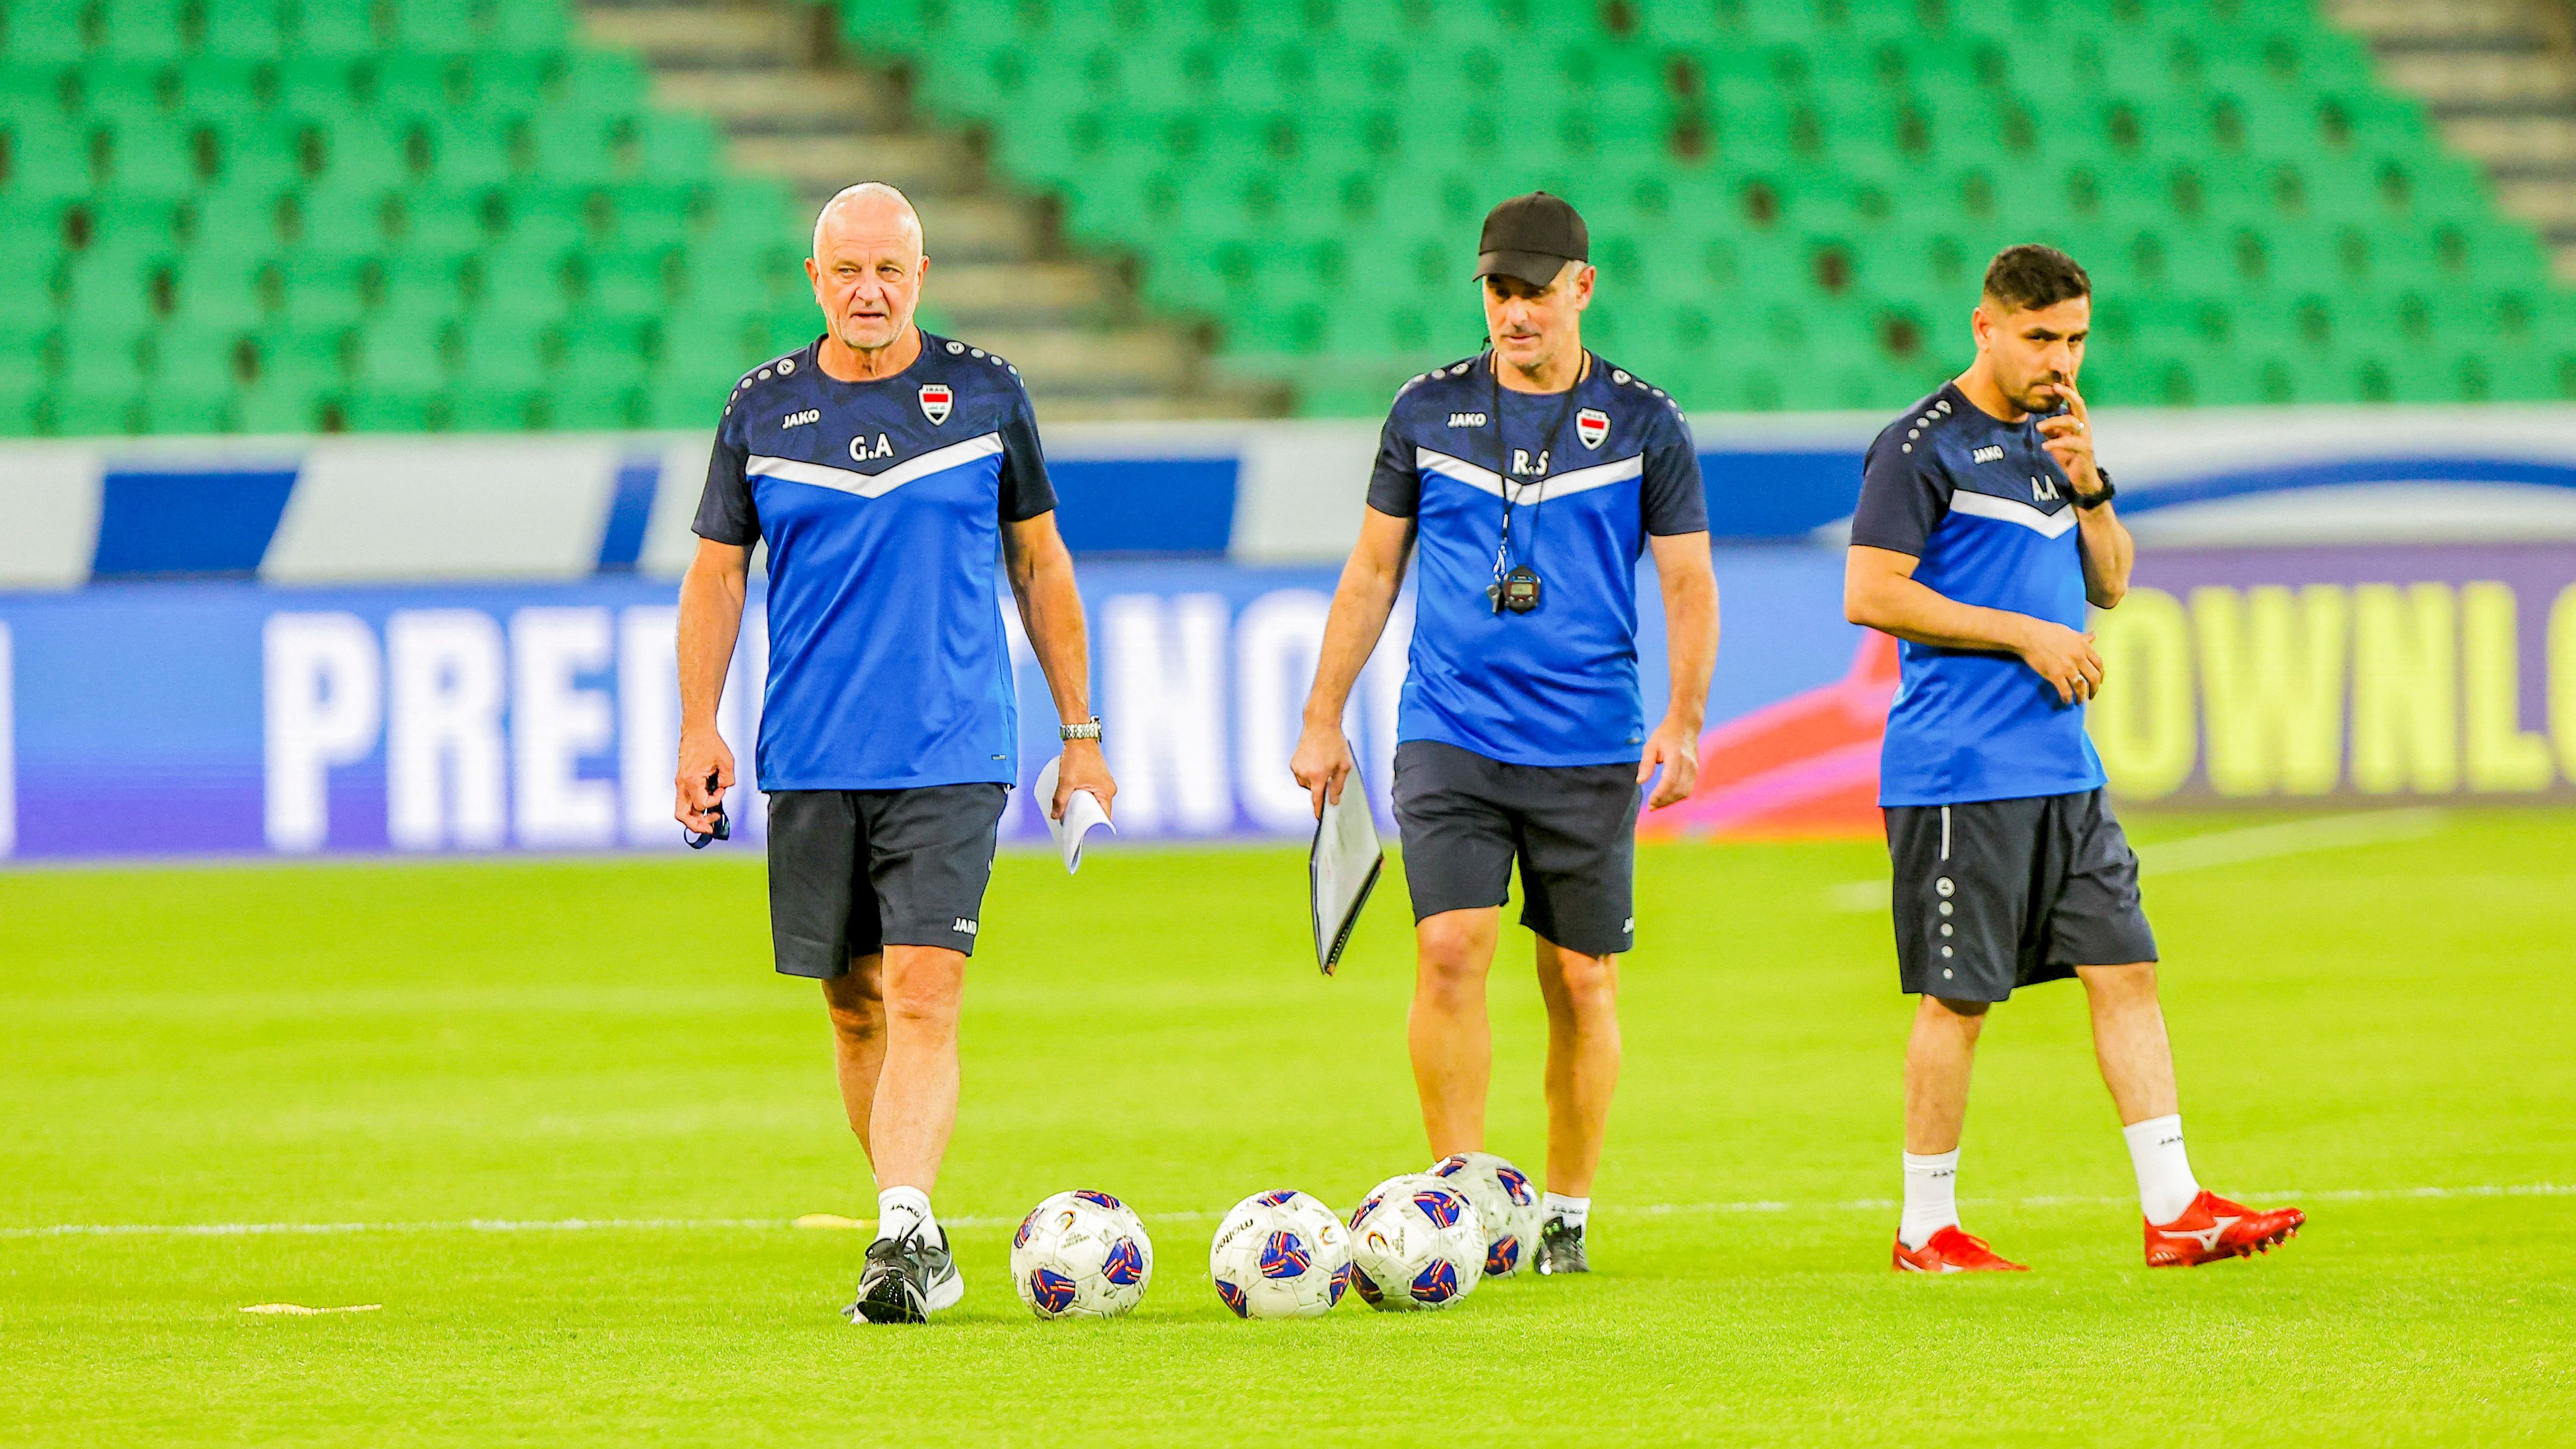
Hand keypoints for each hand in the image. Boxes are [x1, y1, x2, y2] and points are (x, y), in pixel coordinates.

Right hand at [674, 728, 734, 831]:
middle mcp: (682, 784)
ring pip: (681, 810)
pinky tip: (706, 806)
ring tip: (709, 820)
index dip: (715, 802)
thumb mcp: (727, 761)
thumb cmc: (710, 743)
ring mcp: (680, 784)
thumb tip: (724, 789)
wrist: (697, 730)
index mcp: (691, 781)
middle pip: (682, 815)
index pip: (702, 804)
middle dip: (696, 825)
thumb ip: (728, 780)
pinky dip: (694, 808)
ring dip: (695, 818)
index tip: (721, 790)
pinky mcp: (682, 781)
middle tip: (711, 828)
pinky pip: (685, 801)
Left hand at [1052, 736, 1115, 821]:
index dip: (1090, 826)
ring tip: (1068, 811)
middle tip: (1069, 823)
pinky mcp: (1098, 779)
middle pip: (1097, 811)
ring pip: (1093, 802)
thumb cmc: (1077, 756)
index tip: (1078, 831)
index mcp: (1106, 792)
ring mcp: (1104, 784)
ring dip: (1081, 806)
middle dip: (1083, 817)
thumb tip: (1055, 816)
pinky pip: (1092, 794)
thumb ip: (1060, 800)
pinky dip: (1082, 798)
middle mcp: (1108, 789)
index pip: (1102, 817)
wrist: (1080, 737)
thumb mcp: (1066, 781)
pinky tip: (1071, 799)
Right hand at [1290, 720, 1356, 819]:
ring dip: (1314, 779)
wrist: (1320, 725)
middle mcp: (1305, 773)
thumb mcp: (1344, 766)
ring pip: (1306, 783)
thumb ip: (1338, 786)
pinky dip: (1308, 772)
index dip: (1318, 810)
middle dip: (1320, 786)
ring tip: (1322, 763)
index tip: (1319, 818)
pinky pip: (1301, 775)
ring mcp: (1297, 768)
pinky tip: (1315, 761)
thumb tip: (1333, 801)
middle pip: (1313, 790)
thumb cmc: (1335, 744)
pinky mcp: (1293, 763)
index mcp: (1318, 775)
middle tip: (1329, 772)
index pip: (1317, 799)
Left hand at [1638, 715, 1702, 810]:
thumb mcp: (1651, 745)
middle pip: (1678, 790)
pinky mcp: (1696, 772)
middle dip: (1664, 801)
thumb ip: (1646, 764)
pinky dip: (1677, 797)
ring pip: (1684, 792)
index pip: (1670, 780)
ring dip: (1671, 801)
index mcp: (1676, 755)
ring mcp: (1694, 768)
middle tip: (1651, 807)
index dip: (1660, 793)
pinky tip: (1666, 798)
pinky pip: (1688, 789)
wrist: (1686, 726)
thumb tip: (1640, 782)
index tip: (1650, 802)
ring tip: (1657, 804)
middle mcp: (1688, 763)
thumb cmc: (1665, 735)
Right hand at [2017, 620, 2103, 704]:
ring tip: (2079, 701)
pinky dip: (2067, 698)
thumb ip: (2082, 637)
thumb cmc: (2047, 631)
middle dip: (2094, 689)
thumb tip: (2094, 635)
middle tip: (2091, 695)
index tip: (2098, 680)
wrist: (2029, 635)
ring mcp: (2067, 667)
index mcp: (2083, 647)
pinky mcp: (2055, 675)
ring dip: (2081, 696)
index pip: (2098, 663)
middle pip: (2094, 677)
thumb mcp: (2070, 632)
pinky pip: (2065, 690)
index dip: (2100, 674)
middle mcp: (2079, 658)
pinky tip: (2066, 702)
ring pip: (2081, 686)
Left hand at [2036, 381, 2103, 498]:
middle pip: (2078, 404)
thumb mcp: (2056, 438)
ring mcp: (2085, 437)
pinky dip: (2056, 444)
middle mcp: (2083, 425)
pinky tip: (2045, 446)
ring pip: (2072, 422)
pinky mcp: (2084, 450)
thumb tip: (2037, 416)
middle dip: (2068, 393)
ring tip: (2038, 427)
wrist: (2082, 477)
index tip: (2061, 373)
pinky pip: (2071, 443)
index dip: (2068, 386)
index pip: (2073, 399)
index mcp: (2077, 420)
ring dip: (2053, 422)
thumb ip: (2051, 427)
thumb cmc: (2069, 455)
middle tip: (2055, 386)